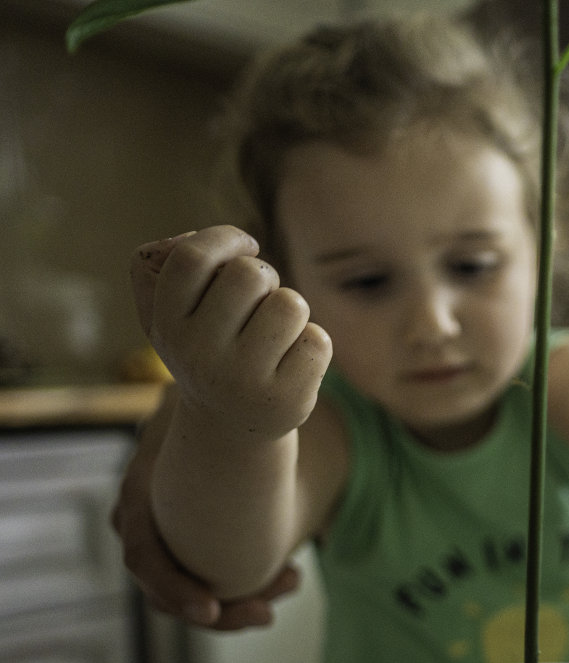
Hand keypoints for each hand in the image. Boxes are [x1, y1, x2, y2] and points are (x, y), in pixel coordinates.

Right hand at [111, 404, 301, 627]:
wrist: (235, 411)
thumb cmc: (225, 409)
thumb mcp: (221, 410)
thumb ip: (221, 417)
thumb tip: (223, 409)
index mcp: (141, 490)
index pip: (141, 556)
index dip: (171, 587)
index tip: (212, 606)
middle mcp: (145, 520)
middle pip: (165, 591)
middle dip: (219, 611)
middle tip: (266, 613)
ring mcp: (170, 537)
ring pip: (193, 593)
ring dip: (240, 603)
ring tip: (290, 582)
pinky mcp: (197, 546)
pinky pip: (213, 584)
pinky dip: (250, 588)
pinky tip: (289, 574)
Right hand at [132, 226, 328, 442]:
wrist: (231, 425)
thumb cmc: (204, 348)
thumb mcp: (166, 311)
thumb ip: (158, 264)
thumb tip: (191, 237)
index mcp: (167, 324)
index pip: (191, 258)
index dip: (225, 238)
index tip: (244, 248)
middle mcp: (199, 355)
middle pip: (250, 274)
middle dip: (265, 276)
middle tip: (259, 301)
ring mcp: (244, 380)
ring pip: (290, 303)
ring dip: (290, 308)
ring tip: (275, 333)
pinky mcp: (287, 399)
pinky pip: (317, 340)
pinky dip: (311, 343)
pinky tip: (290, 363)